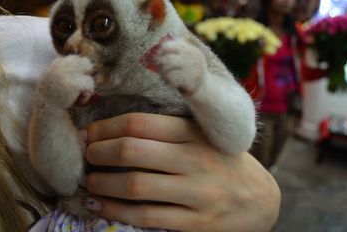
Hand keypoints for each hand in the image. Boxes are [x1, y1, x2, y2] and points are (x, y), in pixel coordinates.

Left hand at [84, 113, 280, 230]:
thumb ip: (168, 130)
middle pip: (132, 150)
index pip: (139, 123)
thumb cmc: (222, 162)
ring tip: (88, 179)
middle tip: (85, 154)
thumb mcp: (203, 137)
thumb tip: (117, 129)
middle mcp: (196, 159)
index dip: (105, 127)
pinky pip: (146, 216)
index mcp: (195, 133)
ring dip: (101, 182)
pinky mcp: (197, 223)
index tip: (88, 132)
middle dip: (98, 152)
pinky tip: (99, 204)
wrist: (261, 200)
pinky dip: (115, 210)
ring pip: (135, 185)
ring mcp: (197, 193)